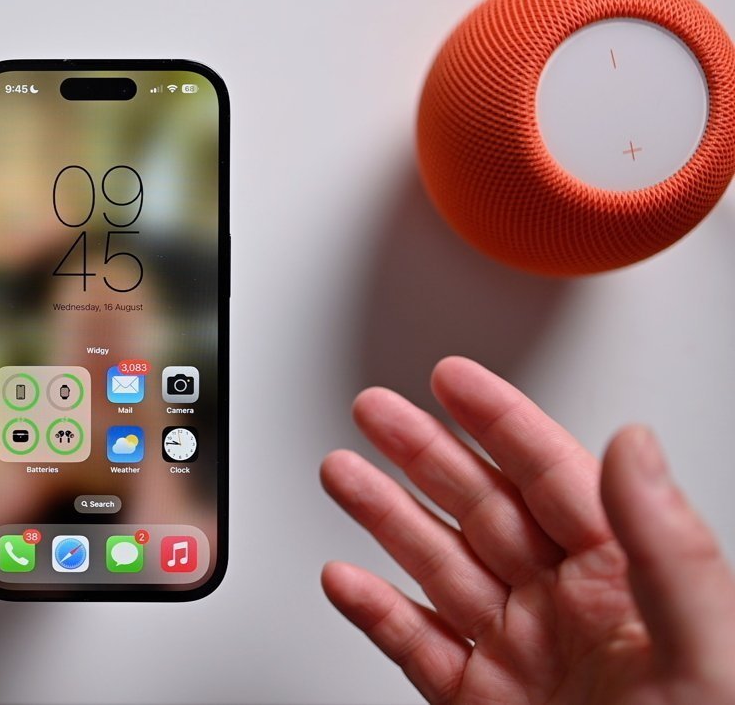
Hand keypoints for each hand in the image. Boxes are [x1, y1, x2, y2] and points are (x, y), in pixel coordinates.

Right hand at [322, 357, 734, 704]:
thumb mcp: (706, 656)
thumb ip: (668, 551)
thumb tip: (631, 449)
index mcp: (627, 583)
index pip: (553, 479)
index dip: (499, 421)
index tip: (453, 382)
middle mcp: (567, 612)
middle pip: (481, 510)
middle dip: (424, 455)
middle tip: (377, 412)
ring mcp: (520, 661)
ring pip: (439, 570)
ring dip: (385, 519)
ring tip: (344, 475)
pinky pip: (418, 649)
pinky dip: (375, 614)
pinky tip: (349, 580)